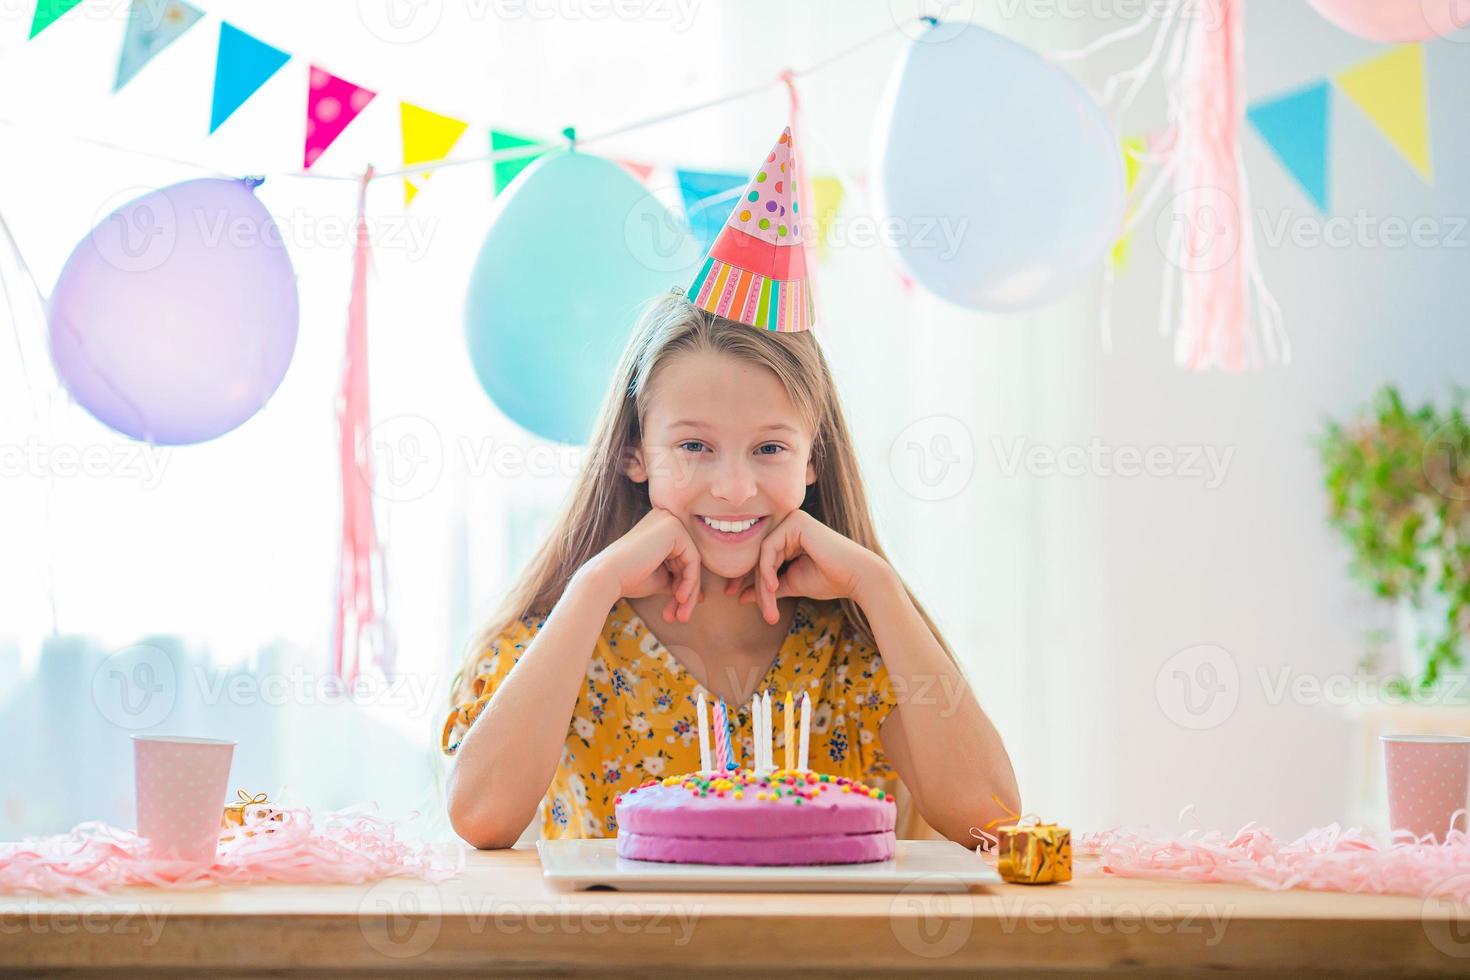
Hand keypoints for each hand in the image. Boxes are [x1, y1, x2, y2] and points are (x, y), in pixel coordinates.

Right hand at [591, 508, 702, 622]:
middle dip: (686, 592)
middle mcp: (666, 518)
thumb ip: (678, 580)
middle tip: (682, 617)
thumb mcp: (659, 578)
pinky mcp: (674, 528)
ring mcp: (670, 520)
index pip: (681, 559)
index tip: (679, 610)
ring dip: (689, 592)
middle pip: (688, 560)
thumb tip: (698, 595)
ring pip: (693, 562)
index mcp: (660, 527)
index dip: (683, 586)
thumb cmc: (628, 579)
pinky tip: (679, 598)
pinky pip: (692, 560)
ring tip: (681, 615)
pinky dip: (690, 582)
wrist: (607, 577)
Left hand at [732, 509, 888, 623]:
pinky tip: (773, 587)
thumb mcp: (791, 584)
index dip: (748, 579)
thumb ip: (769, 587)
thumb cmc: (830, 580)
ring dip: (762, 583)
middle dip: (753, 583)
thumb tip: (741, 597)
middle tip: (746, 603)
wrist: (857, 577)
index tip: (736, 597)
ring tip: (769, 606)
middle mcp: (789, 523)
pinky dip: (767, 569)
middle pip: (760, 556)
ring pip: (762, 555)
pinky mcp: (796, 522)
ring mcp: (792, 520)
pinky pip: (769, 548)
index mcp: (789, 536)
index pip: (761, 558)